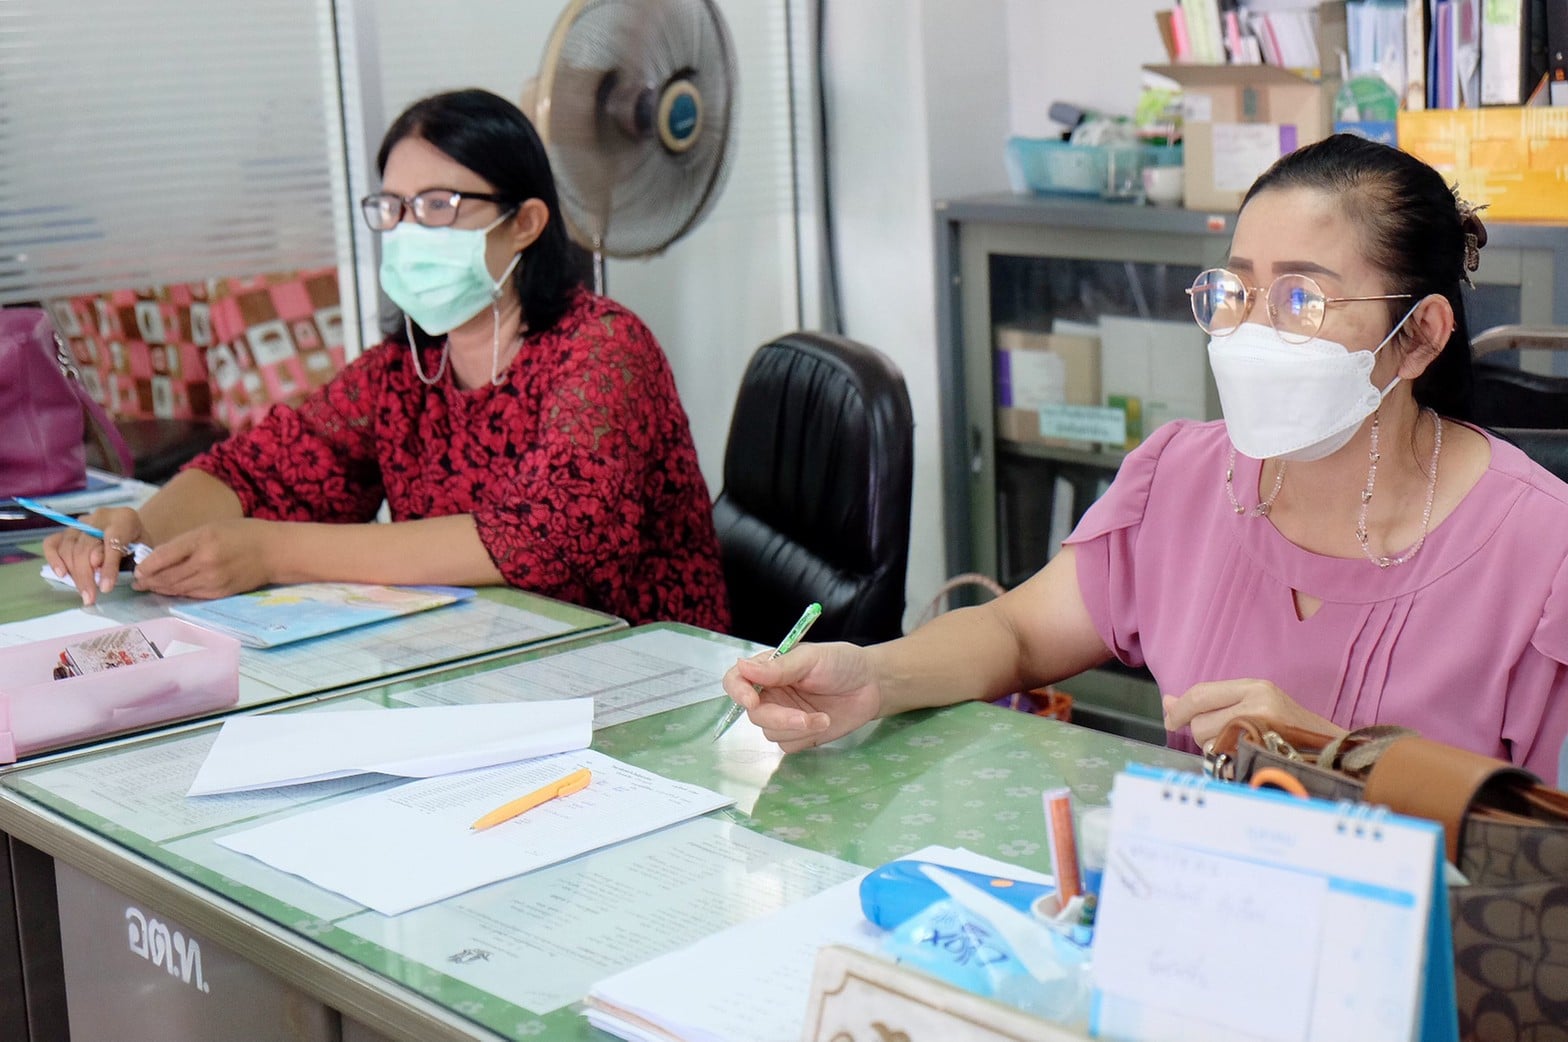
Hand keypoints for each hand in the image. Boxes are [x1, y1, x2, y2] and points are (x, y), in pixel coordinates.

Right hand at [41, 507, 147, 604]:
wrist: (130, 529)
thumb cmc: (138, 542)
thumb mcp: (143, 549)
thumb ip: (130, 559)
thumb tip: (103, 577)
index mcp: (123, 519)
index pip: (112, 542)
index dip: (108, 566)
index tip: (106, 588)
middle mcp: (98, 518)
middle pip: (85, 547)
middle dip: (87, 576)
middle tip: (90, 597)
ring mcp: (79, 523)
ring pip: (69, 548)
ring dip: (74, 574)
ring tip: (83, 593)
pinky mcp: (65, 531)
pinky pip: (52, 543)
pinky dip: (54, 559)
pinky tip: (62, 575)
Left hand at [130, 518, 277, 599]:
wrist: (274, 551)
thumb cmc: (242, 534)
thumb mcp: (211, 528)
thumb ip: (185, 543)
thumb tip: (158, 558)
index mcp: (202, 541)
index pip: (164, 556)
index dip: (146, 565)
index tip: (136, 569)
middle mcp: (206, 562)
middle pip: (167, 576)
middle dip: (148, 580)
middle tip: (136, 583)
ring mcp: (213, 580)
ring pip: (177, 588)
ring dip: (160, 589)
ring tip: (148, 587)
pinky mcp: (220, 593)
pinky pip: (191, 595)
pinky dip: (177, 593)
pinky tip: (170, 591)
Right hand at [720, 642, 883, 752]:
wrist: (872, 686)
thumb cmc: (843, 663)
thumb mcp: (812, 658)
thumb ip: (779, 667)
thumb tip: (743, 666)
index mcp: (769, 669)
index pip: (737, 679)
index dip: (738, 691)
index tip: (753, 701)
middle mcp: (771, 693)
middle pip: (754, 714)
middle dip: (780, 718)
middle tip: (806, 717)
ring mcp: (783, 715)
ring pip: (770, 732)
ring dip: (797, 728)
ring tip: (823, 715)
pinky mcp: (798, 734)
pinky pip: (787, 744)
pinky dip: (805, 737)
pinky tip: (823, 723)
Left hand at [1162, 678, 1343, 752]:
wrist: (1335, 753)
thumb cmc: (1291, 730)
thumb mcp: (1255, 704)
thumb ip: (1212, 702)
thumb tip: (1168, 703)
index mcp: (1256, 687)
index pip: (1200, 694)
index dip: (1179, 709)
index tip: (1171, 719)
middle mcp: (1259, 703)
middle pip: (1200, 722)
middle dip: (1201, 734)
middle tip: (1225, 737)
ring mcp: (1263, 730)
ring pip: (1210, 743)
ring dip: (1216, 749)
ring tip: (1243, 746)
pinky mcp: (1266, 754)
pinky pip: (1226, 759)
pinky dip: (1228, 761)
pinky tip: (1246, 758)